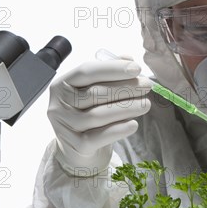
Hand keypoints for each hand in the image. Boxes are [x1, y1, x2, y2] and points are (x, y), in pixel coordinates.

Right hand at [47, 51, 151, 175]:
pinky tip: (134, 124)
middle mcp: (60, 104)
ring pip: (98, 115)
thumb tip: (128, 59)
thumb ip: (108, 73)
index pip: (86, 72)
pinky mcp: (76, 145)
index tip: (136, 68)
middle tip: (146, 85)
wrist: (76, 148)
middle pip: (95, 93)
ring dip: (126, 108)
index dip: (112, 69)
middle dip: (125, 88)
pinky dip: (118, 129)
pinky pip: (99, 136)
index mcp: (63, 84)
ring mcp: (65, 126)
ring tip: (146, 104)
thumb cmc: (86, 113)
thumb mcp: (93, 90)